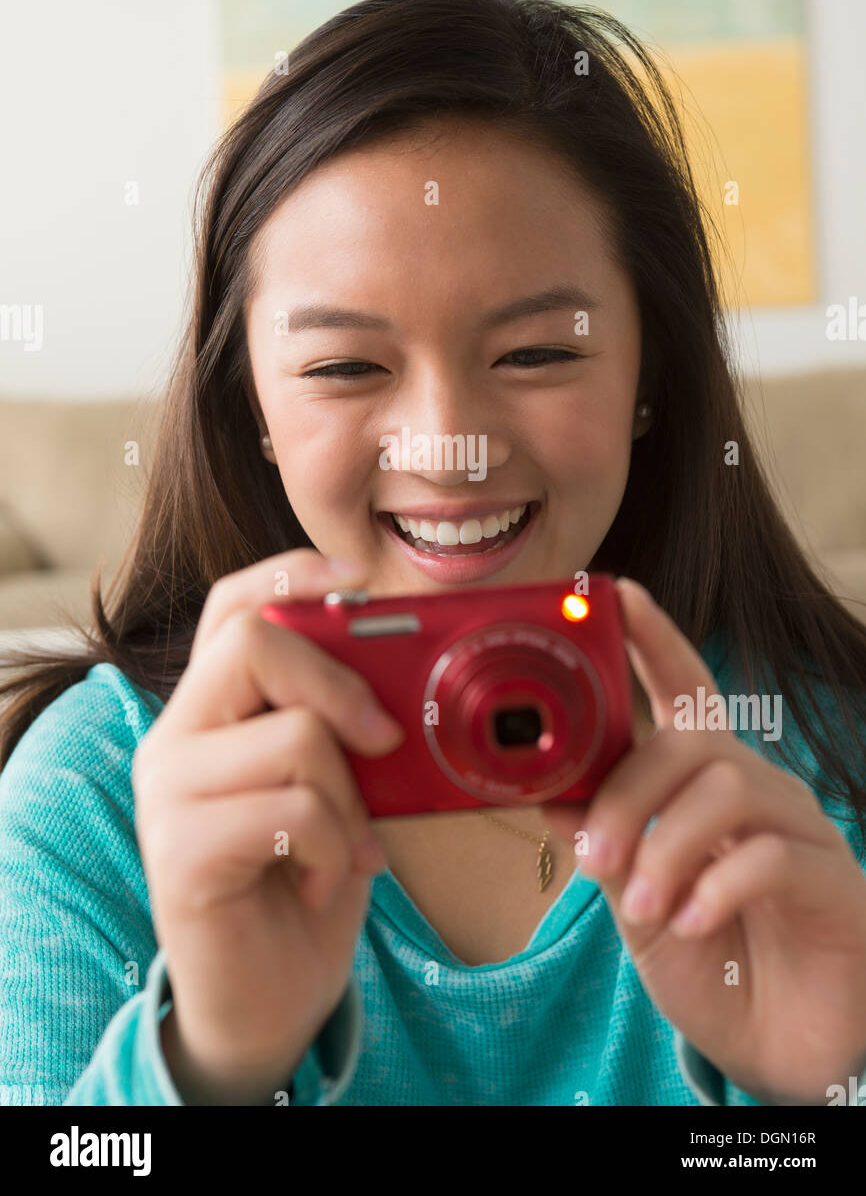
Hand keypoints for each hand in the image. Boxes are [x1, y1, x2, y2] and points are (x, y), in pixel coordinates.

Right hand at [132, 547, 400, 1103]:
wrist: (267, 998)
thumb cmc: (306, 880)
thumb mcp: (338, 787)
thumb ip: (348, 728)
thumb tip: (410, 672)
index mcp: (211, 711)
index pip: (230, 607)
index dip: (290, 573)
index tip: (359, 577)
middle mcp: (174, 738)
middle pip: (254, 643)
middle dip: (341, 683)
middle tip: (385, 742)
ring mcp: (169, 793)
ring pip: (294, 734)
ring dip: (352, 799)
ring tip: (349, 847)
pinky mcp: (181, 851)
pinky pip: (293, 810)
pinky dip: (335, 847)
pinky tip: (325, 879)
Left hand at [544, 578, 865, 1104]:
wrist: (779, 1051)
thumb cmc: (710, 964)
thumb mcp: (637, 903)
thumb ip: (605, 846)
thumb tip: (549, 792)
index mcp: (706, 786)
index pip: (684, 691)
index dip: (655, 639)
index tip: (616, 593)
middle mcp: (759, 791)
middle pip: (693, 740)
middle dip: (629, 791)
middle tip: (592, 858)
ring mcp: (802, 830)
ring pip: (730, 788)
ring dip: (666, 844)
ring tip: (640, 905)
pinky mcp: (833, 881)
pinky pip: (773, 855)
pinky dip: (716, 885)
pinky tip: (692, 922)